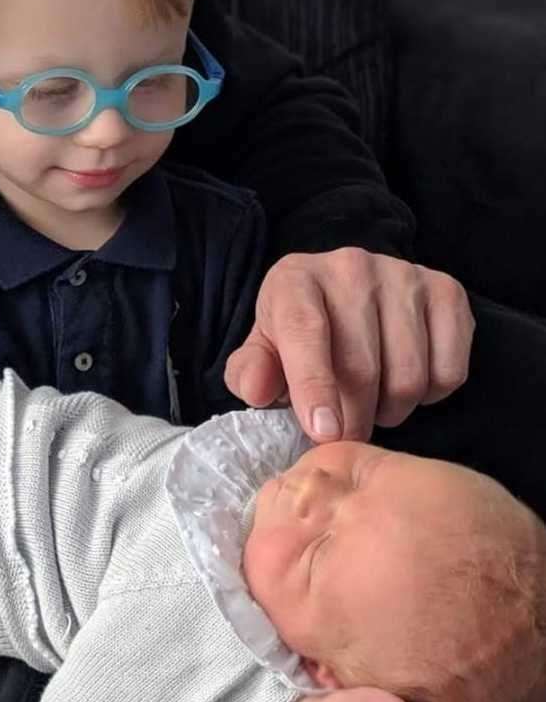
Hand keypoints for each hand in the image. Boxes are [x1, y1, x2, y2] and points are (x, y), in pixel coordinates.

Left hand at [224, 249, 473, 441]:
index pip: (305, 332)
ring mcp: (404, 275)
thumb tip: (256, 391)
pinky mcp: (447, 292)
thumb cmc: (301, 330)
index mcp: (295, 278)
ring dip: (390, 410)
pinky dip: (430, 395)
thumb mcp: (264, 348)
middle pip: (361, 366)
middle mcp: (350, 267)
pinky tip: (405, 384)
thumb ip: (251, 372)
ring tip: (372, 405)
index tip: (324, 433)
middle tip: (345, 434)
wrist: (346, 292)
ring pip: (409, 374)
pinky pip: (450, 370)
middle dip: (352, 418)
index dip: (313, 386)